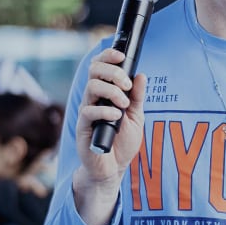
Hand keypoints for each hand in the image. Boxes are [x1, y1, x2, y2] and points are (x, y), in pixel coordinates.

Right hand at [72, 48, 146, 224]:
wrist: (112, 168)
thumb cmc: (122, 142)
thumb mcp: (136, 116)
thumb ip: (138, 97)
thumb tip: (141, 75)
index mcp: (105, 92)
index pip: (100, 66)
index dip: (108, 56)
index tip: (121, 56)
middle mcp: (93, 98)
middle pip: (94, 70)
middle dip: (112, 72)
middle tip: (126, 85)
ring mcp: (87, 111)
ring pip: (92, 87)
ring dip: (111, 91)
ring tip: (123, 105)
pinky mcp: (83, 127)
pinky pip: (88, 111)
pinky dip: (105, 111)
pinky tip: (116, 116)